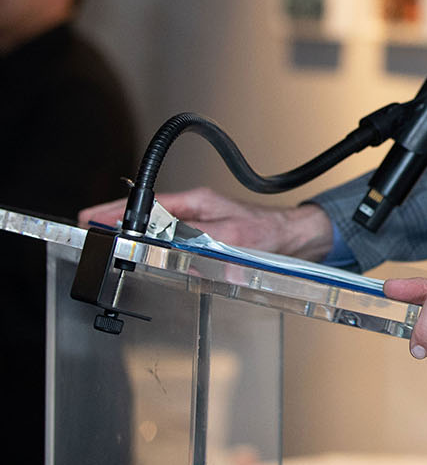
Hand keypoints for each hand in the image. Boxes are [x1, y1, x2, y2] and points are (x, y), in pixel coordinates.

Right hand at [77, 186, 334, 260]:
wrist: (297, 239)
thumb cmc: (271, 232)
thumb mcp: (236, 238)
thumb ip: (206, 244)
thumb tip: (181, 255)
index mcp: (197, 202)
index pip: (148, 205)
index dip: (117, 213)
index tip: (90, 219)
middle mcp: (195, 212)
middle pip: (145, 218)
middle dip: (117, 226)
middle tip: (90, 240)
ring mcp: (198, 226)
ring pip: (156, 234)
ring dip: (135, 241)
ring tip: (109, 251)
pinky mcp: (205, 241)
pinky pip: (171, 247)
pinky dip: (155, 254)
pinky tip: (147, 265)